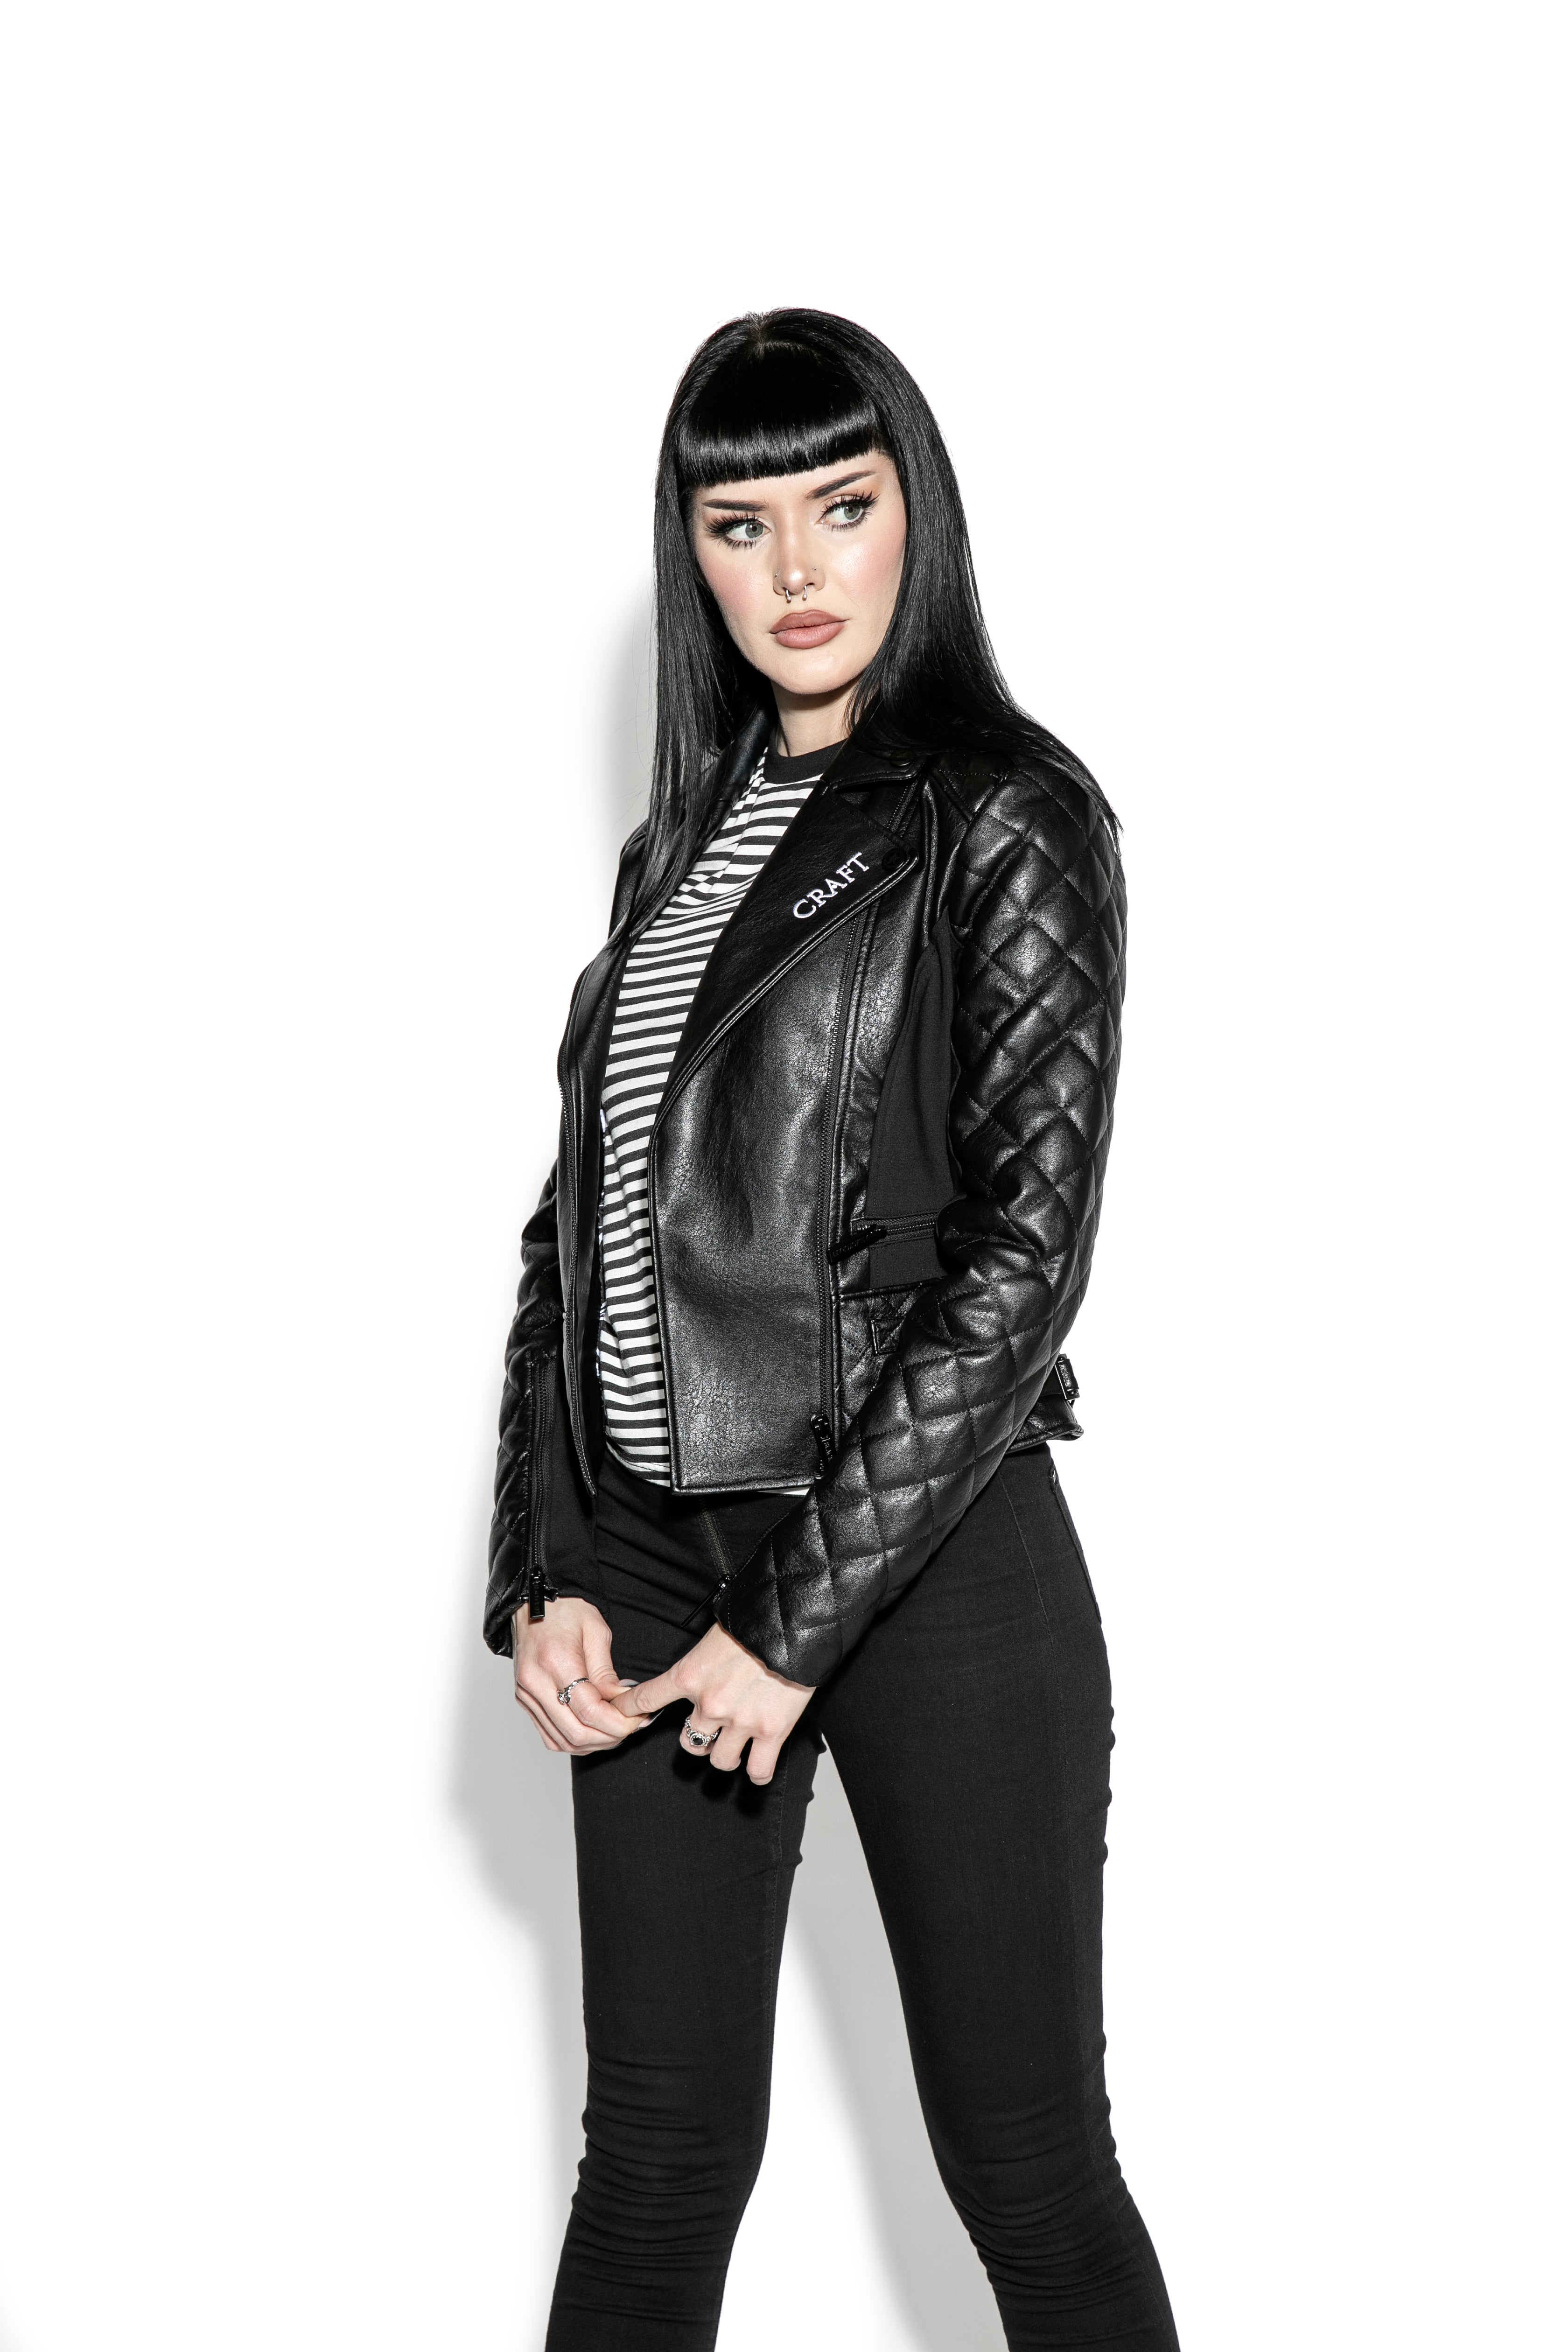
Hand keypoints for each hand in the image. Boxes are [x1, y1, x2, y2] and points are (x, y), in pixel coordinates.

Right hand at [512, 1596, 652, 1753]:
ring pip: (564, 1741)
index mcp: (555, 1661)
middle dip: (611, 1737)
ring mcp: (526, 1695)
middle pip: (576, 1733)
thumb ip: (607, 1672)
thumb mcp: (596, 1631)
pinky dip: (575, 1741)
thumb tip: (622, 1702)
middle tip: (632, 1726)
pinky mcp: (525, 1701)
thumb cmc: (565, 1610)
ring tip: (616, 1729)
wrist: (533, 1603)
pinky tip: (593, 1731)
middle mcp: (536, 1682)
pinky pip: (551, 1737)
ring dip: (595, 1743)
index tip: (638, 1718)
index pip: (589, 1711)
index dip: (619, 1723)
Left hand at [615, 1621, 814, 1784]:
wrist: (794, 1623)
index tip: (620, 1714)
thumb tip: (698, 1672)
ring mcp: (740, 1721)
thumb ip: (701, 1662)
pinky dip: (757, 1772)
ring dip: (726, 1755)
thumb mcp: (713, 1637)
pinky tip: (758, 1764)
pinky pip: (757, 1770)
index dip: (629, 1710)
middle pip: (689, 1742)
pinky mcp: (771, 1732)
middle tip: (713, 1730)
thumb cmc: (755, 1622)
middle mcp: (710, 1704)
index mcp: (690, 1675)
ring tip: (737, 1745)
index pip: (646, 1699)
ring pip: (720, 1761)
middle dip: (699, 1739)